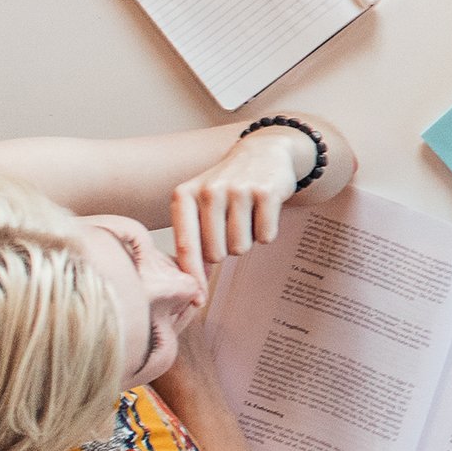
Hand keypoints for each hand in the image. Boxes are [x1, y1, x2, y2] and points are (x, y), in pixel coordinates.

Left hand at [167, 120, 319, 273]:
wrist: (263, 151)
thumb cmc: (226, 187)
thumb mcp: (198, 203)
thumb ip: (192, 240)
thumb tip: (193, 286)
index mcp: (184, 196)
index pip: (186, 247)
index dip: (192, 277)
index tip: (197, 299)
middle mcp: (209, 191)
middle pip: (216, 253)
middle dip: (225, 250)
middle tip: (230, 228)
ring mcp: (238, 190)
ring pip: (241, 247)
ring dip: (246, 240)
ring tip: (246, 217)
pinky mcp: (267, 192)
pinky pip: (265, 236)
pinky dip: (266, 231)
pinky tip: (263, 212)